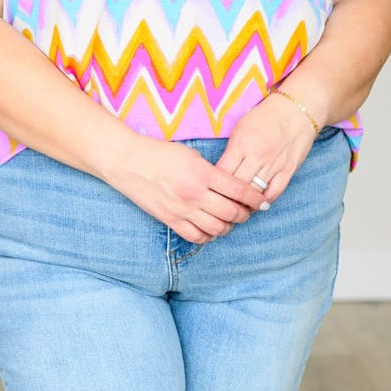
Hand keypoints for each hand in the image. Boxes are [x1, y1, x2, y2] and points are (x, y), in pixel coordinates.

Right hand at [110, 134, 268, 243]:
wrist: (128, 162)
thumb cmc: (160, 154)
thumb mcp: (191, 155)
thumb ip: (212, 171)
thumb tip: (231, 186)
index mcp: (203, 174)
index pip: (239, 191)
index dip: (255, 198)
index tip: (261, 201)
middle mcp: (195, 194)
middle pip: (232, 213)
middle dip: (245, 215)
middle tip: (247, 212)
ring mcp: (182, 209)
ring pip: (217, 229)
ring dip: (228, 227)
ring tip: (229, 221)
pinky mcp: (170, 220)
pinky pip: (196, 236)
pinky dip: (208, 236)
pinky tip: (211, 228)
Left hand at [212, 93, 317, 205]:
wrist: (298, 109)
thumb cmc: (265, 117)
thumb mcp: (241, 127)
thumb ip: (231, 150)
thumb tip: (219, 171)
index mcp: (242, 144)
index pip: (222, 173)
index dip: (214, 185)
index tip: (210, 191)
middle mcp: (257, 156)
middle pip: (237, 187)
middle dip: (227, 198)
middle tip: (220, 206)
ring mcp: (274, 165)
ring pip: (255, 194)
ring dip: (245, 204)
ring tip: (236, 210)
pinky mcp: (288, 170)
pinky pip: (274, 193)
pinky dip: (264, 202)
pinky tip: (256, 204)